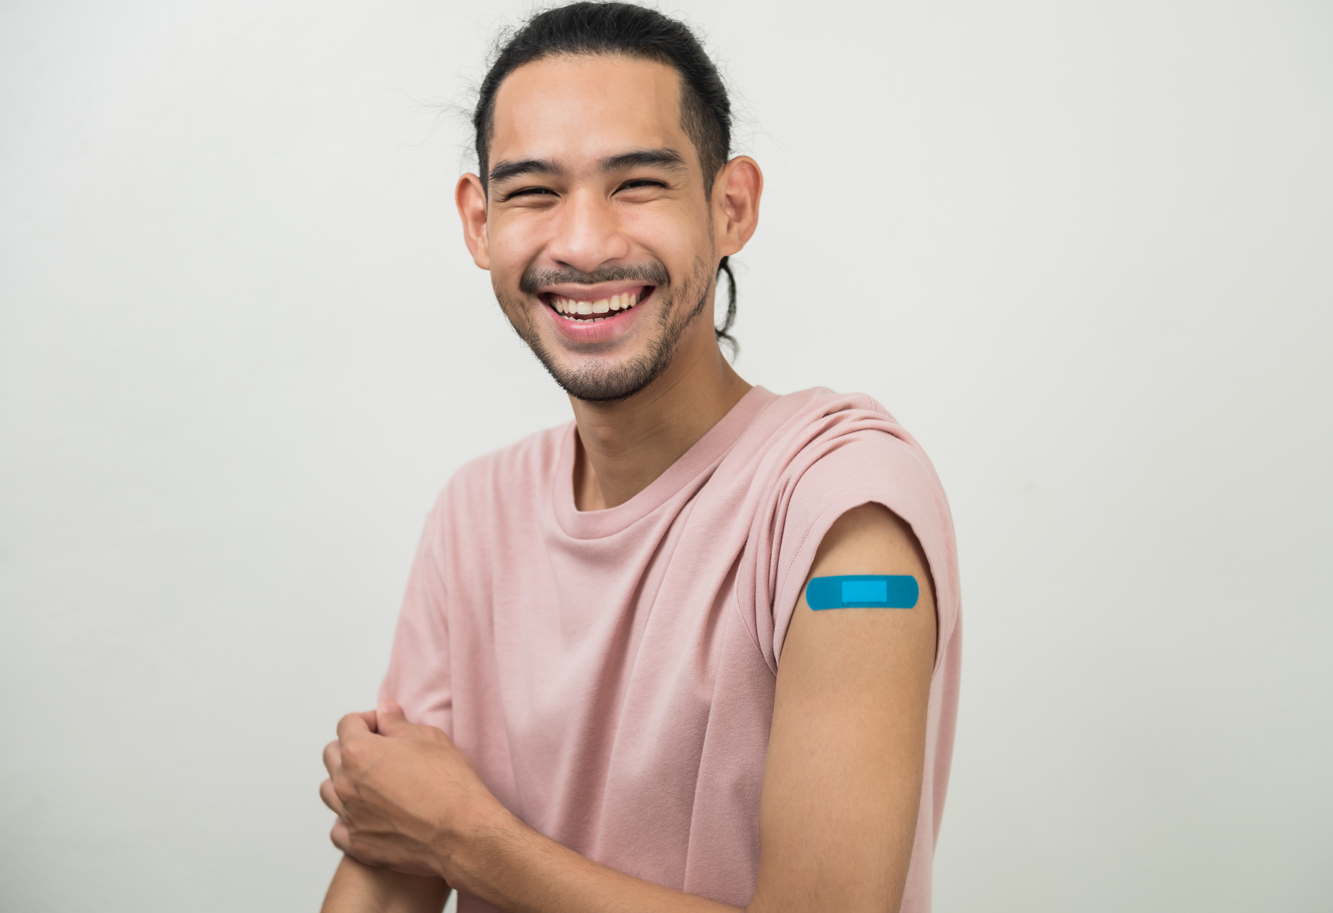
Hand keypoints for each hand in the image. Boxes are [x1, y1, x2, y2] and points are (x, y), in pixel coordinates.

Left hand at [319, 701, 500, 880]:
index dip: (368, 720)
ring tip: (372, 783)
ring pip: (329, 791)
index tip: (385, 726)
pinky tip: (368, 815)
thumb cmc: (450, 785)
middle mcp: (346, 784)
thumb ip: (398, 723)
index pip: (347, 724)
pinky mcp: (358, 844)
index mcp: (359, 752)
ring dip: (345, 781)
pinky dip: (348, 820)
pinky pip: (338, 829)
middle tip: (380, 751)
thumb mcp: (430, 739)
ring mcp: (349, 816)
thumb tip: (384, 711)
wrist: (462, 833)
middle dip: (353, 747)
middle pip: (332, 755)